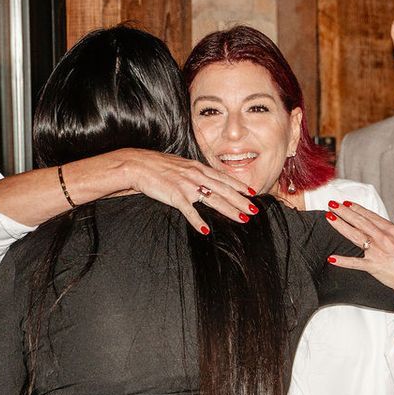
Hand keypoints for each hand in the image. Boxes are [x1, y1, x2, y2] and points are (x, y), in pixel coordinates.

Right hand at [99, 149, 255, 230]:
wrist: (139, 164)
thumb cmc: (159, 165)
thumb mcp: (182, 165)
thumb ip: (196, 172)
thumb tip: (207, 179)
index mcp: (199, 168)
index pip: (224, 178)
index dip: (240, 186)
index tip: (253, 193)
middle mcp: (196, 175)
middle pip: (224, 190)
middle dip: (241, 201)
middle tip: (254, 210)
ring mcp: (187, 185)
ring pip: (213, 199)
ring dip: (229, 210)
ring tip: (242, 219)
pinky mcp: (175, 195)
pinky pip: (188, 210)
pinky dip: (197, 220)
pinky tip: (205, 230)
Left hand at [324, 202, 393, 322]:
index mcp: (393, 231)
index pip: (371, 216)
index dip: (357, 208)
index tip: (347, 203)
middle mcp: (383, 238)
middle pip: (360, 221)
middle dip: (344, 212)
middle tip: (332, 204)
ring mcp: (377, 252)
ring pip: (355, 235)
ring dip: (340, 225)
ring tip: (330, 217)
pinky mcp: (373, 266)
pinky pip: (355, 263)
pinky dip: (343, 261)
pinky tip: (333, 258)